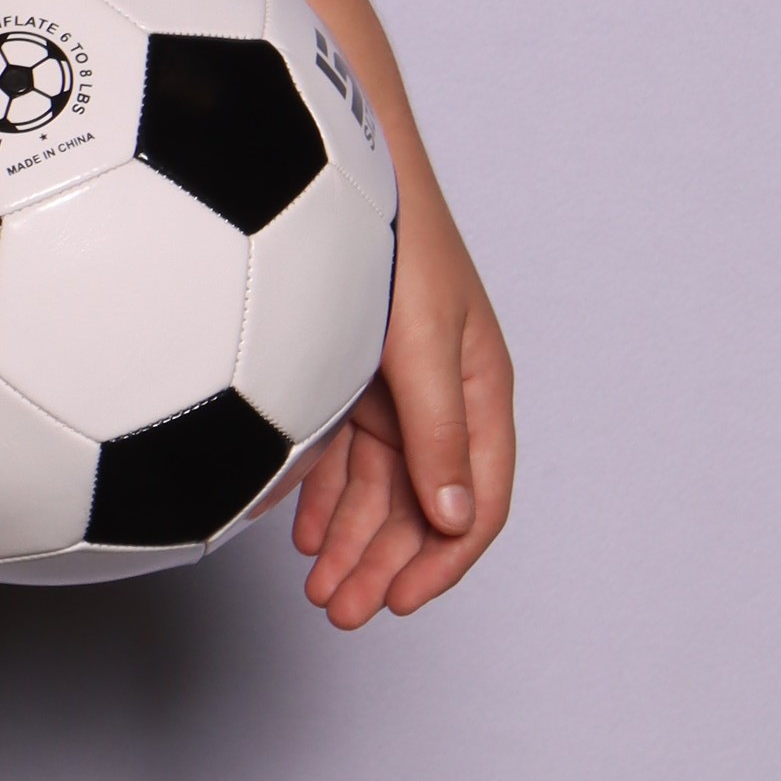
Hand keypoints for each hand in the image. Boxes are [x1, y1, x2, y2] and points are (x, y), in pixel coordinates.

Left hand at [290, 162, 515, 627]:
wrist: (338, 168)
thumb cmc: (397, 243)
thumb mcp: (420, 343)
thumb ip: (437, 432)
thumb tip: (454, 520)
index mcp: (479, 395)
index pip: (479, 504)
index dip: (443, 564)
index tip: (399, 603)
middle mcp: (441, 400)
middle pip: (423, 509)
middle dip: (386, 566)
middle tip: (341, 612)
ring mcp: (394, 389)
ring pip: (380, 490)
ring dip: (353, 543)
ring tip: (319, 588)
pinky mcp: (349, 375)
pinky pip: (343, 456)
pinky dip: (326, 498)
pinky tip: (301, 531)